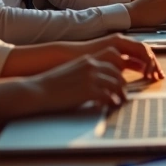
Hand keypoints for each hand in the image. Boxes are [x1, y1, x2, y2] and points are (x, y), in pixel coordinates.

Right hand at [28, 38, 162, 112]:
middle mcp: (93, 65)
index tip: (129, 77)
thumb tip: (101, 81)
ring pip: (117, 83)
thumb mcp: (73, 72)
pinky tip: (112, 106)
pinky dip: (113, 101)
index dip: (124, 69)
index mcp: (89, 59)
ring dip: (121, 94)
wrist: (37, 90)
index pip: (115, 60)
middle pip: (118, 73)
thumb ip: (88, 73)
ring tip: (120, 101)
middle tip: (126, 94)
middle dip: (124, 84)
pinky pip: (109, 96)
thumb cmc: (53, 84)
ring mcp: (91, 77)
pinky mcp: (89, 90)